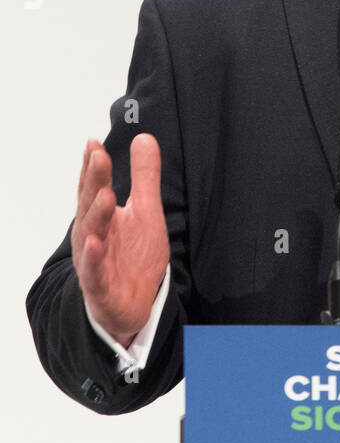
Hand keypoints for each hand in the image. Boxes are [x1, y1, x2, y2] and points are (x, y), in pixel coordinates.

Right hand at [71, 134, 169, 346]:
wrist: (132, 305)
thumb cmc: (133, 256)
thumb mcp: (146, 211)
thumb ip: (144, 176)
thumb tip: (144, 137)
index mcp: (102, 216)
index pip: (94, 187)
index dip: (93, 166)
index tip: (94, 143)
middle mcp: (93, 234)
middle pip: (91, 205)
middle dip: (94, 181)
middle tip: (99, 157)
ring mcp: (94, 260)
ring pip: (91, 235)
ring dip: (96, 215)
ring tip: (105, 194)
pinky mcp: (100, 286)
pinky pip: (94, 272)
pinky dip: (94, 258)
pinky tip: (96, 243)